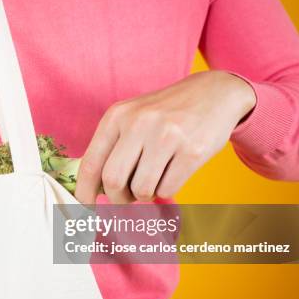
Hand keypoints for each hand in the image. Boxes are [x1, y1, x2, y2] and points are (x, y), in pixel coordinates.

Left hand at [75, 71, 256, 203]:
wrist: (214, 93)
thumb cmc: (164, 113)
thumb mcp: (131, 117)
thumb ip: (110, 148)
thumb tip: (91, 189)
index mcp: (117, 116)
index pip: (90, 163)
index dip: (84, 192)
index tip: (85, 206)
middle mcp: (139, 123)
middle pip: (112, 181)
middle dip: (117, 198)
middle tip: (125, 198)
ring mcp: (167, 136)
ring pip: (141, 190)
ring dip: (144, 194)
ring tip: (152, 179)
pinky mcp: (192, 151)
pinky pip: (168, 189)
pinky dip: (166, 190)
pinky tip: (171, 173)